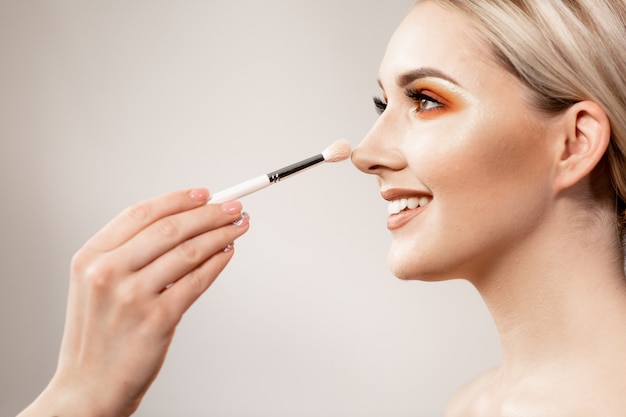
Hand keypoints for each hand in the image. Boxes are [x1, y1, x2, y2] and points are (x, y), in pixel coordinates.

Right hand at [19, 188, 249, 416]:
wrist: (89, 388)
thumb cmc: (99, 334)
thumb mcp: (97, 284)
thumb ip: (129, 252)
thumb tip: (185, 222)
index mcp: (91, 257)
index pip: (140, 214)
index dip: (177, 200)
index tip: (204, 194)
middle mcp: (107, 272)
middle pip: (169, 228)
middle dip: (208, 213)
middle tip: (233, 206)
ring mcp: (132, 296)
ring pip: (188, 251)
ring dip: (219, 234)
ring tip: (238, 226)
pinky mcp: (157, 319)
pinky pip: (197, 281)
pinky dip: (217, 262)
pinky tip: (227, 252)